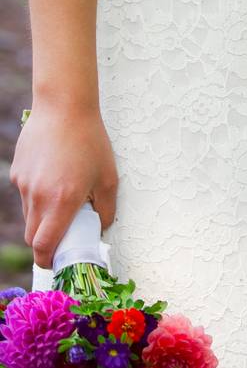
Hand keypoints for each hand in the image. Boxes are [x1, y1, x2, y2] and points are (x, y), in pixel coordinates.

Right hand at [10, 100, 118, 267]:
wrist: (64, 106)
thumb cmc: (91, 140)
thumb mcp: (109, 176)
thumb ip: (107, 209)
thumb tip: (101, 228)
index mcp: (62, 202)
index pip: (44, 246)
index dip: (48, 260)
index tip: (56, 261)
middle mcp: (38, 197)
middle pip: (33, 236)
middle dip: (45, 242)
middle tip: (63, 234)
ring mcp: (24, 185)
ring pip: (29, 214)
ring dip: (42, 216)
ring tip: (62, 194)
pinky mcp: (17, 172)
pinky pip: (25, 193)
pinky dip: (37, 194)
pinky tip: (53, 173)